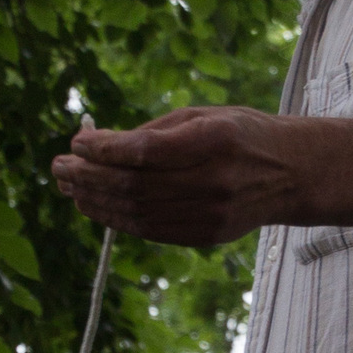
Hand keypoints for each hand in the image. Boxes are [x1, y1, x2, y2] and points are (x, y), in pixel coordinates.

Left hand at [52, 109, 298, 246]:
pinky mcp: (206, 236)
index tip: (77, 142)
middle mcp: (215, 181)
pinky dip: (116, 219)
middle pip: (135, 186)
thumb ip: (152, 132)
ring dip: (95, 200)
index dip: (104, 149)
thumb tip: (95, 145)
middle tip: (59, 167)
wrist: (293, 173)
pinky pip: (150, 231)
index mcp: (216, 140)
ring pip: (137, 213)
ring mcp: (211, 214)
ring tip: (69, 186)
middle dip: (89, 177)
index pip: (146, 151)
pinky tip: (95, 205)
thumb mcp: (203, 115)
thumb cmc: (242, 135)